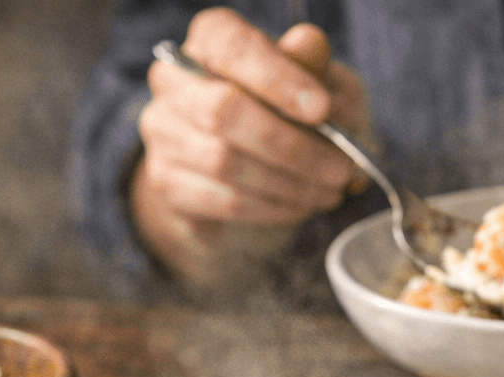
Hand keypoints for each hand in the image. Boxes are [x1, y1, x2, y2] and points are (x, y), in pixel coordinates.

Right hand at [129, 8, 370, 284]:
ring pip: (224, 163)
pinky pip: (221, 201)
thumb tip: (308, 45)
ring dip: (289, 185)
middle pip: (223, 110)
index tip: (322, 109)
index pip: (232, 47)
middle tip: (339, 169)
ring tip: (329, 192)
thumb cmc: (293, 111)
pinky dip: (271, 209)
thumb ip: (313, 64)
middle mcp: (173, 80)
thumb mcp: (317, 81)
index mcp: (211, 39)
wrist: (258, 166)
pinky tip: (300, 207)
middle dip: (291, 146)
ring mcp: (163, 133)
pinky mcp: (167, 183)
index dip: (277, 78)